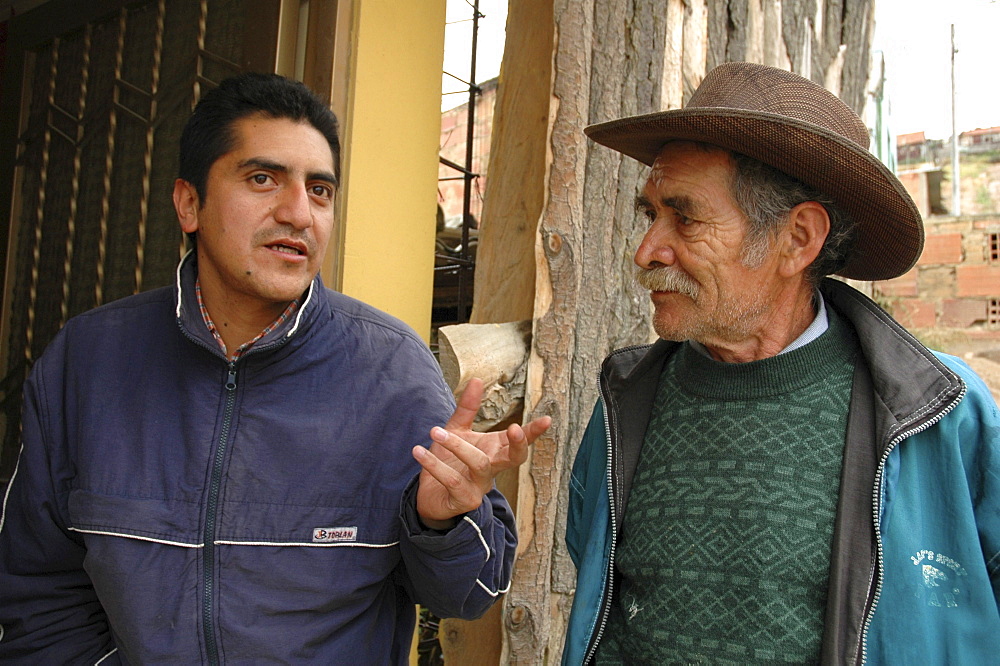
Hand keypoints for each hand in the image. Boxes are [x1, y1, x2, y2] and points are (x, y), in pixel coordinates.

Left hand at [413, 378, 551, 528]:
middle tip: (514, 428)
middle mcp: (492, 469)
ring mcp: (479, 487)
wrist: (430, 496)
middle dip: (517, 445)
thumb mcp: (456, 431)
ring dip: (458, 446)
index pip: (518, 440)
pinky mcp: (463, 500)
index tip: (547, 419)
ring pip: (479, 465)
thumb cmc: (448, 461)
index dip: (533, 432)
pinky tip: (419, 451)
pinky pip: (452, 481)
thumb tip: (477, 379)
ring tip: (435, 431)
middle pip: (514, 459)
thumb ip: (467, 408)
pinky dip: (435, 465)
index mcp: (494, 450)